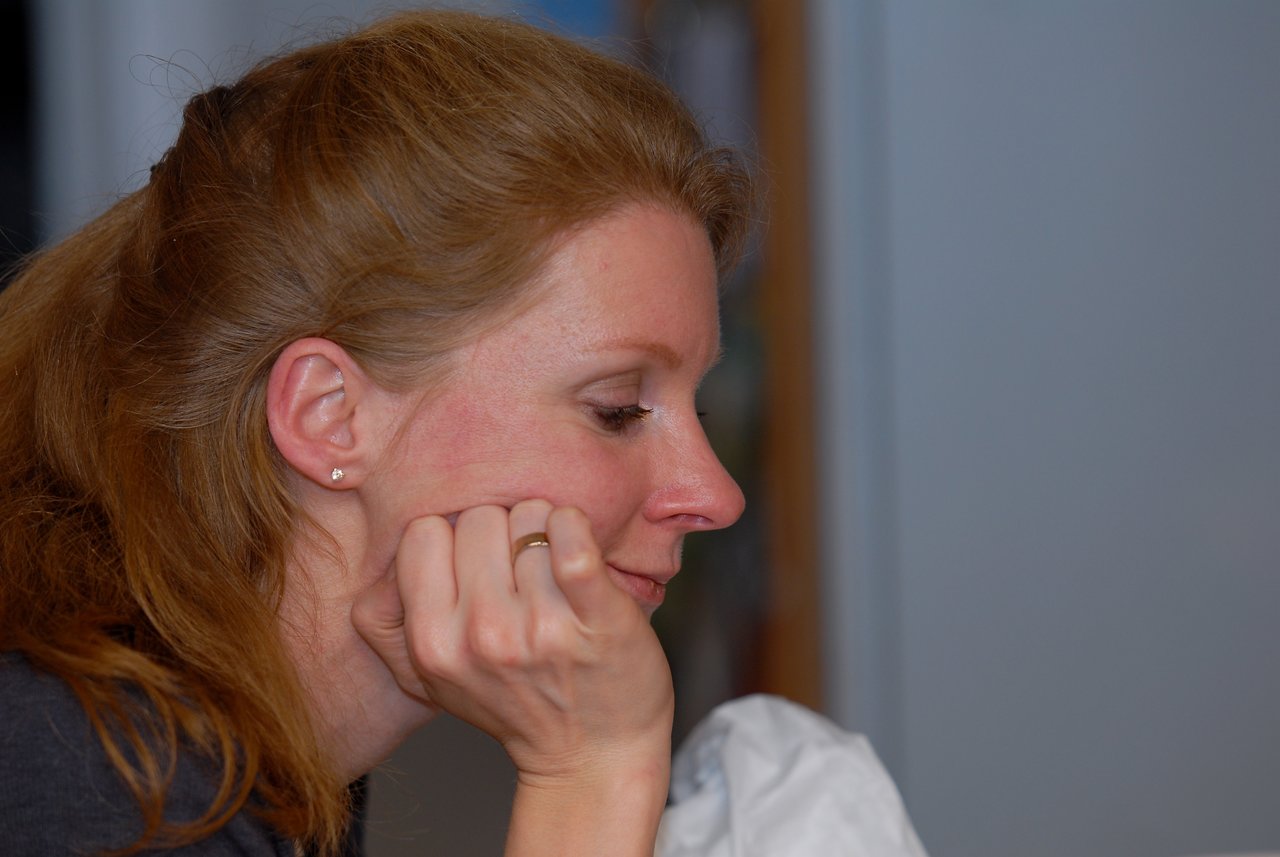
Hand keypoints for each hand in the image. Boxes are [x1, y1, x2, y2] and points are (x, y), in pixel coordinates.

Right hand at [351, 499, 673, 786]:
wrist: (594, 758)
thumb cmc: (518, 705)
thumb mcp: (433, 677)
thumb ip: (393, 618)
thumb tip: (389, 554)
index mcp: (433, 644)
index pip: (423, 532)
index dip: (451, 538)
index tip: (476, 563)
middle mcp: (483, 634)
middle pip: (477, 517)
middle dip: (500, 533)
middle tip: (518, 570)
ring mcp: (542, 626)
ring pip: (528, 517)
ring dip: (543, 533)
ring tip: (552, 574)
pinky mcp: (598, 617)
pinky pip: (574, 539)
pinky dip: (575, 526)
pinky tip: (576, 539)